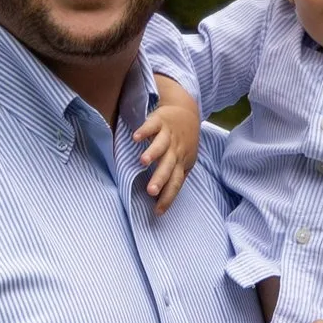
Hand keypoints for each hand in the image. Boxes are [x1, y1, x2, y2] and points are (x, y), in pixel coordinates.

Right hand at [133, 72, 202, 211]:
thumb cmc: (183, 140)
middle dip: (160, 179)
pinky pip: (151, 126)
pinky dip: (144, 131)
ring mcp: (168, 135)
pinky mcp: (159, 121)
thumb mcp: (186, 159)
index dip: (168, 197)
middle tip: (151, 191)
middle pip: (168, 167)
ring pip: (161, 146)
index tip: (158, 212)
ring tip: (142, 162)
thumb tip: (167, 196)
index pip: (175, 183)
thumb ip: (177, 175)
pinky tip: (135, 138)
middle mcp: (175, 150)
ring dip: (153, 153)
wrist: (186, 110)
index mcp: (181, 162)